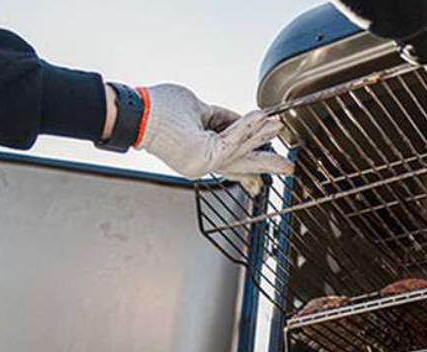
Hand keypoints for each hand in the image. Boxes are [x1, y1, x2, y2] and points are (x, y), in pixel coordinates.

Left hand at [134, 84, 292, 193]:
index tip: (271, 145)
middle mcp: (202, 163)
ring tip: (279, 125)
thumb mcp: (197, 109)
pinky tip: (264, 119)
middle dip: (267, 163)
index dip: (254, 149)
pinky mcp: (205, 156)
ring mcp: (203, 162)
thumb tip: (240, 119)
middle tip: (287, 168)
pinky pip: (234, 140)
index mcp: (199, 155)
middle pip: (242, 163)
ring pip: (241, 149)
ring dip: (262, 135)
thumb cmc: (158, 109)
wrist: (138, 113)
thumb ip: (220, 117)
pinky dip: (250, 128)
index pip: (233, 155)